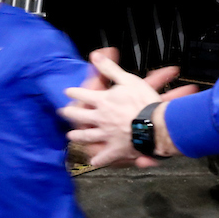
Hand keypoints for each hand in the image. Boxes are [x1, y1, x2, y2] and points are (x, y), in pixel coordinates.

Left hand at [58, 52, 196, 166]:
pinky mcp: (115, 149)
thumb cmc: (144, 100)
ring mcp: (106, 135)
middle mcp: (100, 118)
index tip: (67, 91)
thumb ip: (110, 69)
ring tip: (70, 137)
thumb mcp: (127, 79)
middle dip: (70, 114)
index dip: (74, 92)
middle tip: (62, 113)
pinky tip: (93, 162)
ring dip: (78, 136)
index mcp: (102, 101)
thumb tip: (95, 56)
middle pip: (80, 116)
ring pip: (87, 136)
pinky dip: (99, 159)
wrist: (156, 124)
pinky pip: (105, 156)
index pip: (83, 95)